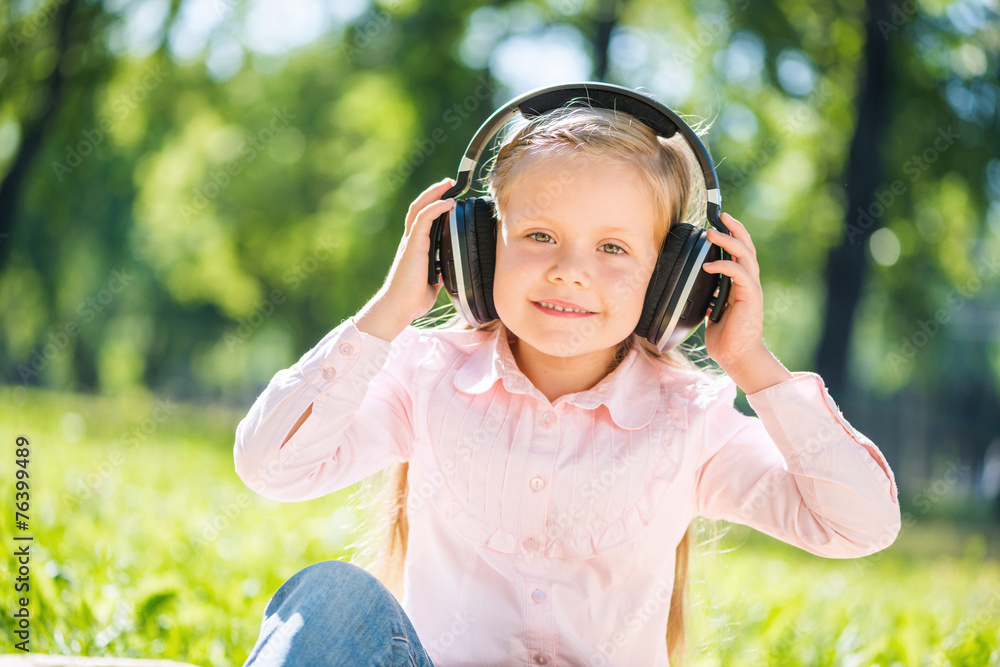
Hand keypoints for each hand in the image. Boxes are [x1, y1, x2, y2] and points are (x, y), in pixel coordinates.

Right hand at [381, 177, 455, 323]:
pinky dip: (436, 208)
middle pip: (420, 208)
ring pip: (420, 209)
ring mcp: (411, 242)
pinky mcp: (413, 245)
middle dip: (434, 193)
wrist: (399, 307)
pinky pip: (424, 220)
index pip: (422, 219)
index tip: (448, 197)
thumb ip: (438, 272)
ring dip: (434, 194)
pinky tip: (448, 203)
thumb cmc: (412, 299)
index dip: (433, 205)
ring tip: (448, 185)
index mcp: (415, 248)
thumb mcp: (432, 282)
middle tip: (449, 184)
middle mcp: (411, 241)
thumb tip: (447, 271)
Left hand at [701, 212, 789, 392]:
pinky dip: (724, 266)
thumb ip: (709, 295)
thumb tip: (695, 286)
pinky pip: (739, 275)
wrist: (737, 356)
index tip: (718, 222)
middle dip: (735, 229)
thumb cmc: (724, 337)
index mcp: (740, 284)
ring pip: (745, 256)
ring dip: (729, 242)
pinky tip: (709, 265)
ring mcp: (751, 289)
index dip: (732, 236)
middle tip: (721, 216)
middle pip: (746, 247)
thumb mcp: (712, 310)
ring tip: (713, 233)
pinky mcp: (750, 298)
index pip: (739, 253)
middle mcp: (748, 283)